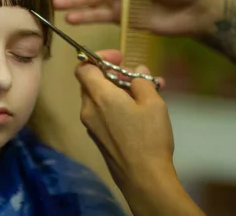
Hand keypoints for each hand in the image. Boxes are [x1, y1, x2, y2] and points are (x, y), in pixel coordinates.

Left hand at [75, 49, 174, 188]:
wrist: (142, 178)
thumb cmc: (148, 137)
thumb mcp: (153, 103)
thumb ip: (142, 82)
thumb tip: (136, 72)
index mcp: (99, 96)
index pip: (83, 67)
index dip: (98, 57)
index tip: (119, 58)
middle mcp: (88, 109)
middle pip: (91, 82)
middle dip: (112, 75)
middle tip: (136, 77)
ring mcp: (90, 125)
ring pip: (98, 98)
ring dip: (117, 91)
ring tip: (146, 93)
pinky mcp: (97, 138)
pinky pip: (101, 113)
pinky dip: (115, 106)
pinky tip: (138, 112)